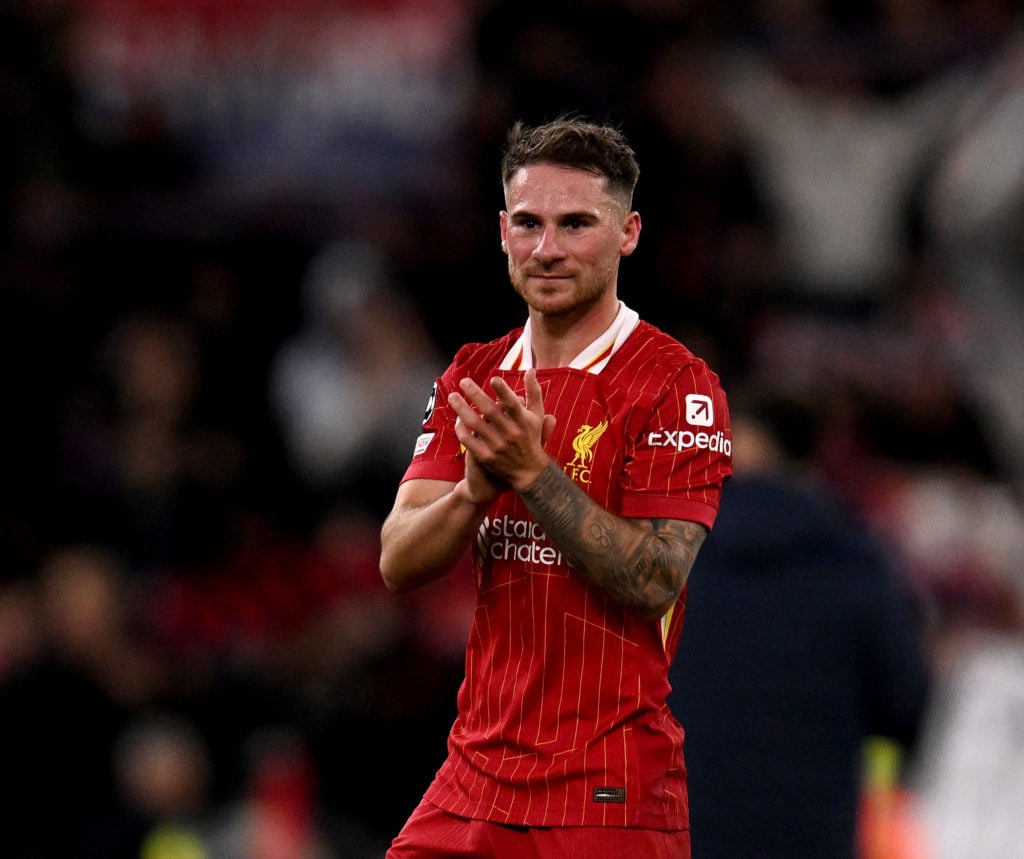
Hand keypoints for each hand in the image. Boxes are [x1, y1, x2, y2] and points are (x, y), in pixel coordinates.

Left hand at [450, 368, 555, 492]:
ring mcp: (497, 446)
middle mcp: (510, 433)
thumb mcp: (537, 416)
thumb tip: (530, 370)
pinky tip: (458, 419)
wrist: (528, 472)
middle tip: (463, 382)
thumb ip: (534, 392)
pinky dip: (461, 429)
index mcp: (523, 421)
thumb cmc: (531, 438)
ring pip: (475, 424)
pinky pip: (468, 440)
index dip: (504, 391)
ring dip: (462, 409)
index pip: (513, 404)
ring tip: (453, 396)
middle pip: (490, 411)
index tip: (494, 378)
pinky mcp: (486, 457)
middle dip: (475, 394)